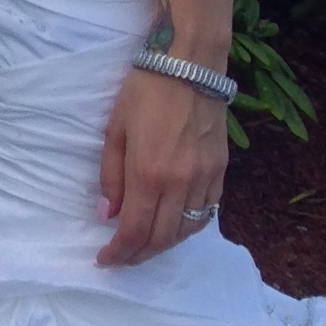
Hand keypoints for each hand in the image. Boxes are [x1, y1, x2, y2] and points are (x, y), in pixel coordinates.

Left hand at [96, 63, 227, 265]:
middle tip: (122, 259)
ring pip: (187, 230)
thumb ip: (111, 177)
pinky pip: (207, 213)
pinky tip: (175, 226)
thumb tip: (106, 216)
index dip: (118, 253)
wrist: (190, 65)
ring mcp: (205, 179)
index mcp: (148, 173)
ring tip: (145, 246)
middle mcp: (180, 183)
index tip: (104, 261)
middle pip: (161, 238)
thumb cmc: (144, 91)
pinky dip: (189, 227)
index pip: (134, 230)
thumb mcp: (115, 130)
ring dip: (164, 245)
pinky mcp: (221, 171)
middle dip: (138, 255)